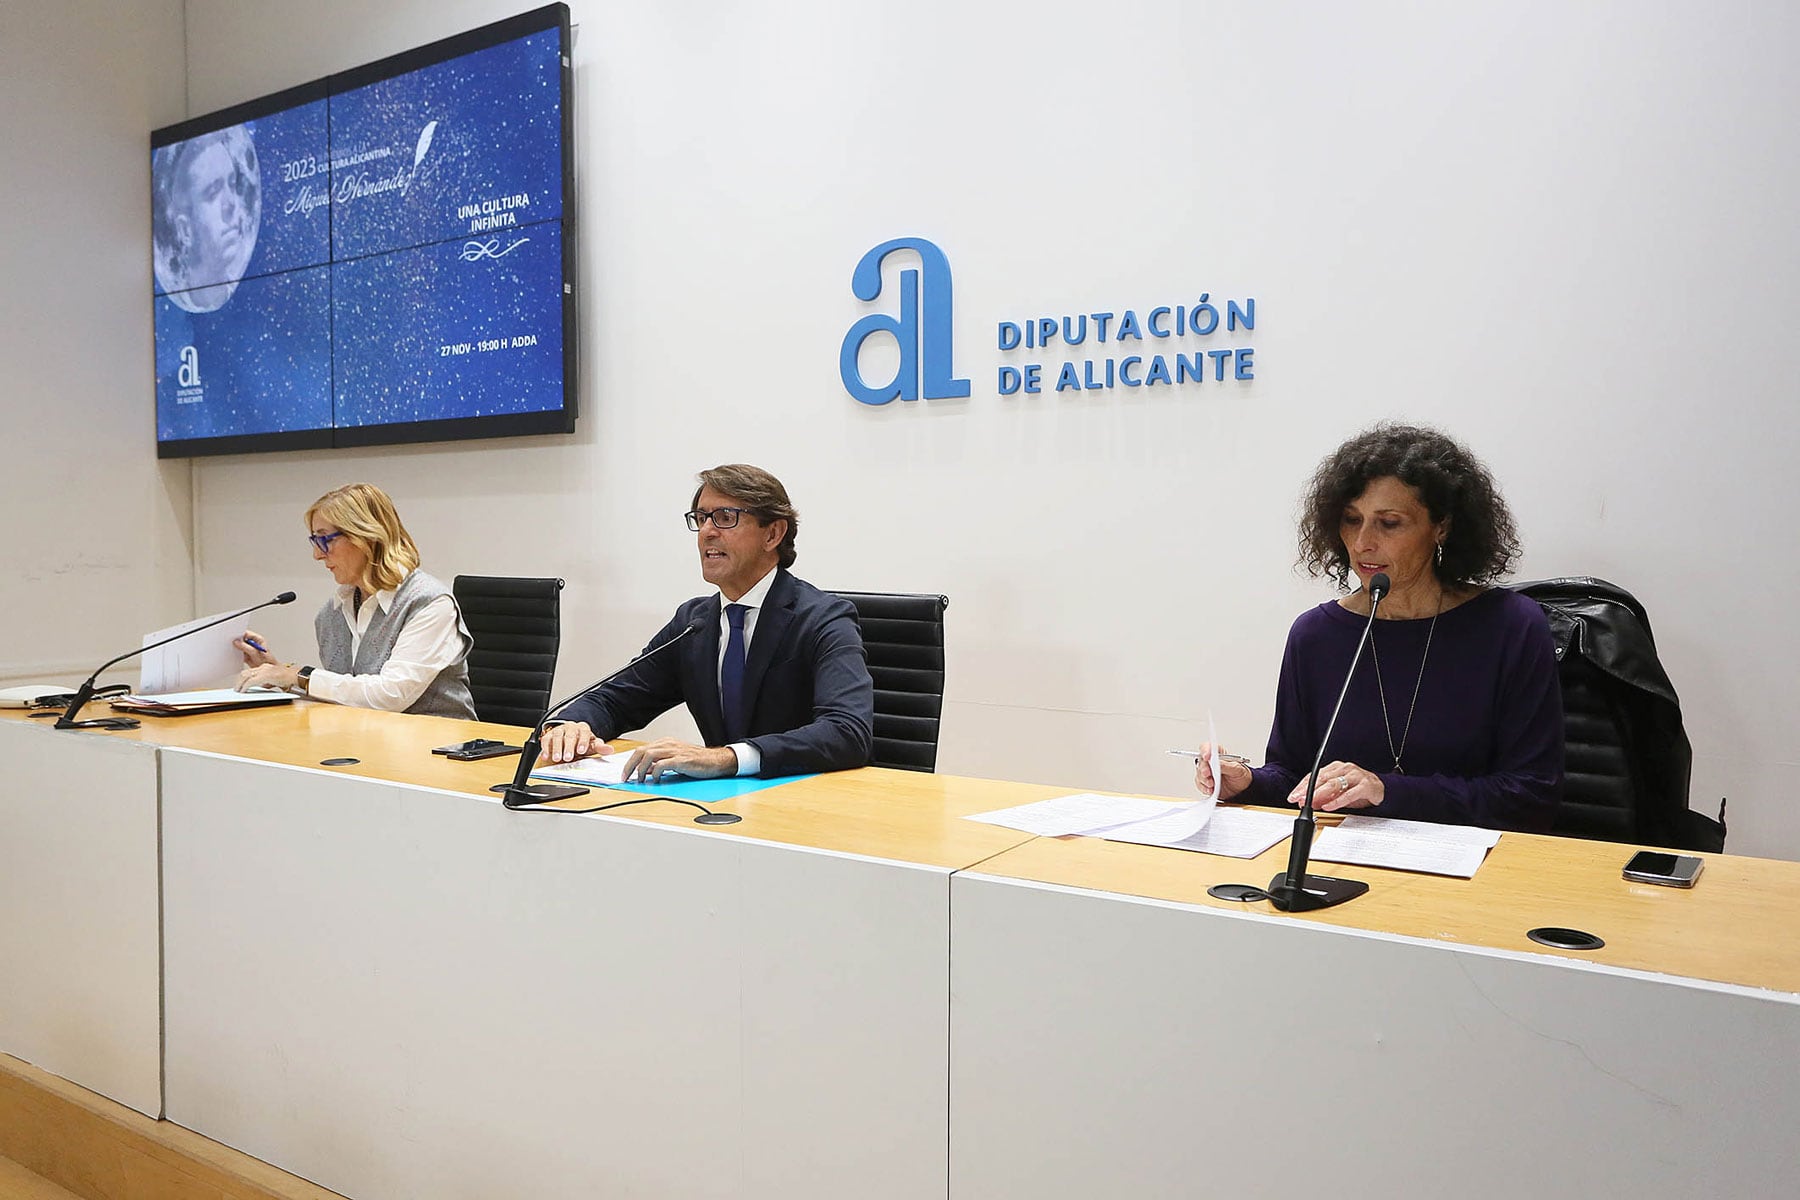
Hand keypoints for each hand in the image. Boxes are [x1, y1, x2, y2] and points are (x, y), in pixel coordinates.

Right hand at [235, 629, 278, 666]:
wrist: (269, 670)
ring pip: (240, 646)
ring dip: (236, 648)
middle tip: (230, 643)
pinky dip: (237, 654)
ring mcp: (250, 649)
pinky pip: (240, 653)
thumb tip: (237, 642)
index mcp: (258, 639)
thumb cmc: (267, 661)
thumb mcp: (255, 653)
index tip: (233, 636)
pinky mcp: (247, 656)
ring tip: (232, 650)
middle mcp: (253, 643)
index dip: (239, 634)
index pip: (246, 633)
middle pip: (242, 640)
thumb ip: (246, 647)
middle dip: (236, 641)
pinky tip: (234, 655)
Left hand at [238, 662, 299, 690]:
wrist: (297, 677)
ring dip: (240, 684)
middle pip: (245, 673)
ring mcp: (265, 670)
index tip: (238, 685)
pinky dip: (246, 686)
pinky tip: (244, 690)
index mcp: (264, 668)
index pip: (249, 672)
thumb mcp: (273, 681)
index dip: (241, 679)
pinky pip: (251, 681)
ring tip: (238, 691)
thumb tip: (257, 688)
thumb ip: (265, 682)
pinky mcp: (266, 675)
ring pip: (246, 675)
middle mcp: (263, 667)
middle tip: (236, 689)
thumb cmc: (288, 680)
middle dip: (238, 682)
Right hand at [537, 721, 609, 763]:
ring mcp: (559, 730)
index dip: (583, 741)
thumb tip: (610, 750)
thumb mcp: (591, 746)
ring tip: (557, 758)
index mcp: (583, 728)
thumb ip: (599, 748)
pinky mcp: (548, 735)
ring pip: (557, 736)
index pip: (584, 733)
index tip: (581, 751)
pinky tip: (546, 757)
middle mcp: (571, 727)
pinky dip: (545, 749)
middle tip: (568, 758)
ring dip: (556, 748)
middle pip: (570, 735)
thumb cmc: (580, 743)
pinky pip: (545, 740)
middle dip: (568, 747)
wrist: (568, 738)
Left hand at [621, 738, 737, 783]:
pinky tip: (656, 780)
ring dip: (640, 769)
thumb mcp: (675, 760)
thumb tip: (645, 771)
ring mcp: (674, 751)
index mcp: (665, 742)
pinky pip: (662, 765)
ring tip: (640, 780)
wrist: (716, 761)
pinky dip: (655, 773)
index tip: (625, 773)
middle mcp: (668, 744)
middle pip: (641, 751)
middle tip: (626, 777)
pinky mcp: (681, 760)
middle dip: (630, 765)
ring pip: (648, 756)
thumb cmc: (697, 761)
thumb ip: (659, 763)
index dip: (630, 762)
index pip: (641, 749)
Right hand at [1195, 743, 1251, 800]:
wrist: (1243, 788)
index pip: (1208, 747)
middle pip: (1201, 762)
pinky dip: (1204, 788)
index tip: (1207, 757)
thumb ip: (1226, 765)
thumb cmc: (1240, 775)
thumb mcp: (1237, 769)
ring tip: (1212, 784)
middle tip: (1207, 774)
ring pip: (1199, 774)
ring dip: (1204, 780)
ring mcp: (1208, 772)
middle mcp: (1211, 762)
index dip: (1205, 750)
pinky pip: (1200, 784)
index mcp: (1219, 754)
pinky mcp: (1206, 783)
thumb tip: (1217, 762)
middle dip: (1203, 768)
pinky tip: (1210, 790)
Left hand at [1288, 761, 1384, 811]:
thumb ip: (1323, 796)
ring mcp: (1356, 775)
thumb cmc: (1358, 789)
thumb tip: (1306, 803)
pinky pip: (1349, 794)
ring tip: (1311, 803)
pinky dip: (1337, 801)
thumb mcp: (1338, 792)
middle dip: (1308, 790)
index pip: (1314, 775)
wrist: (1382, 789)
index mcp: (1335, 768)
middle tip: (1298, 799)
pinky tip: (1328, 806)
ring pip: (1334, 784)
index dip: (1302, 786)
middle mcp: (1344, 769)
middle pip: (1322, 778)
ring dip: (1320, 795)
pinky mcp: (1366, 785)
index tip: (1293, 796)